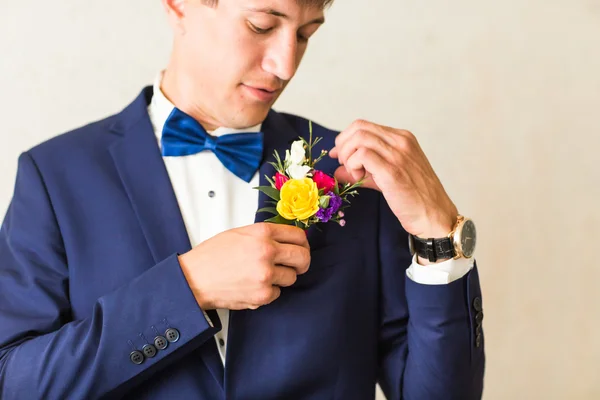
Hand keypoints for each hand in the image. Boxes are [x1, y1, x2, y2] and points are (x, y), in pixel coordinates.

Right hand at [178, 223, 309, 309]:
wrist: (194, 279)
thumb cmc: (212, 256)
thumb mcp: (240, 233)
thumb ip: (265, 235)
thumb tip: (286, 239)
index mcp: (262, 233)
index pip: (298, 236)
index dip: (302, 243)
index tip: (301, 247)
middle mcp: (267, 252)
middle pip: (303, 257)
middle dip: (302, 262)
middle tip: (296, 265)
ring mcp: (266, 274)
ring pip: (292, 277)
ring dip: (282, 277)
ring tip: (263, 275)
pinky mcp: (263, 294)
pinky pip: (278, 293)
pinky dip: (269, 291)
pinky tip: (253, 285)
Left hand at [329, 119, 457, 239]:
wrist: (434, 216)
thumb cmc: (414, 198)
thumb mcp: (385, 177)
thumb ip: (363, 171)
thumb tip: (338, 170)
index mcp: (402, 138)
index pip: (364, 126)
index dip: (345, 139)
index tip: (338, 156)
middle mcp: (401, 141)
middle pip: (358, 127)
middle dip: (343, 146)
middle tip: (345, 166)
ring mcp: (398, 154)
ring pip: (359, 138)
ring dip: (348, 157)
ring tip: (355, 175)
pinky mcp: (393, 170)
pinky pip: (362, 155)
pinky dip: (353, 166)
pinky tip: (359, 179)